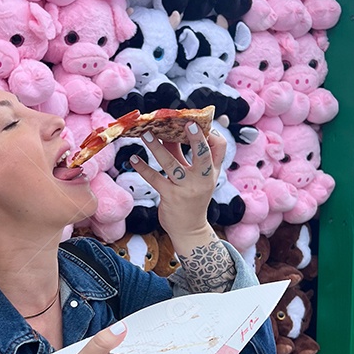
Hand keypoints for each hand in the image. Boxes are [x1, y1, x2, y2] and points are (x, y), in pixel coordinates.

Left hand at [128, 123, 226, 241]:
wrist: (189, 229)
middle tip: (186, 123)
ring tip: (146, 134)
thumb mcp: (193, 176)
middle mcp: (202, 179)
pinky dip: (142, 168)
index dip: (212, 135)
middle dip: (196, 140)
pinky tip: (133, 159)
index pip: (220, 149)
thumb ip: (182, 154)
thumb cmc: (191, 198)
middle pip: (203, 156)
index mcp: (211, 172)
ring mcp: (187, 189)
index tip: (197, 123)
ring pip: (172, 164)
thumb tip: (166, 132)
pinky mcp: (171, 197)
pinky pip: (155, 179)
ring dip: (157, 147)